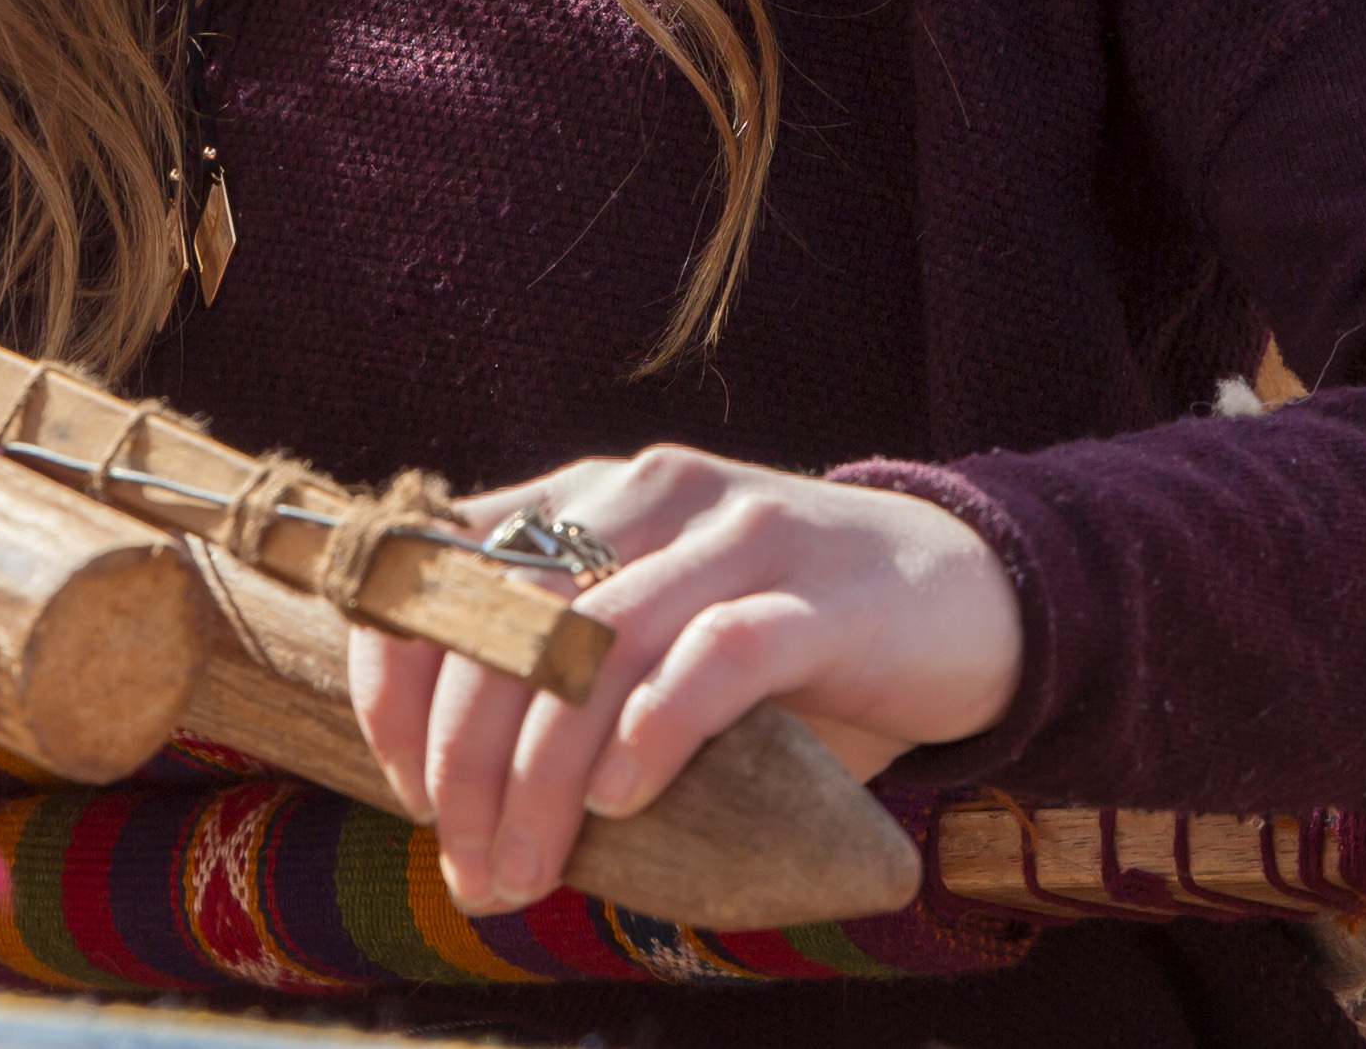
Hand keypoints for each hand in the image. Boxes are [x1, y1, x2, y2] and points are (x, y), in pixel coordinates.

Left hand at [344, 445, 1021, 920]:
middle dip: (464, 753)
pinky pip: (717, 655)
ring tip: (522, 869)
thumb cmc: (790, 638)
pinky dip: (654, 729)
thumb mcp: (658, 634)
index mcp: (594, 496)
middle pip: (510, 613)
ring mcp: (740, 537)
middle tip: (463, 863)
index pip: (446, 556)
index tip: (395, 779)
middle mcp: (653, 496)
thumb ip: (568, 676)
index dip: (398, 667)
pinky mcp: (821, 598)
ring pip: (597, 644)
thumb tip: (454, 804)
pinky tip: (622, 800)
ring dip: (542, 773)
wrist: (970, 593)